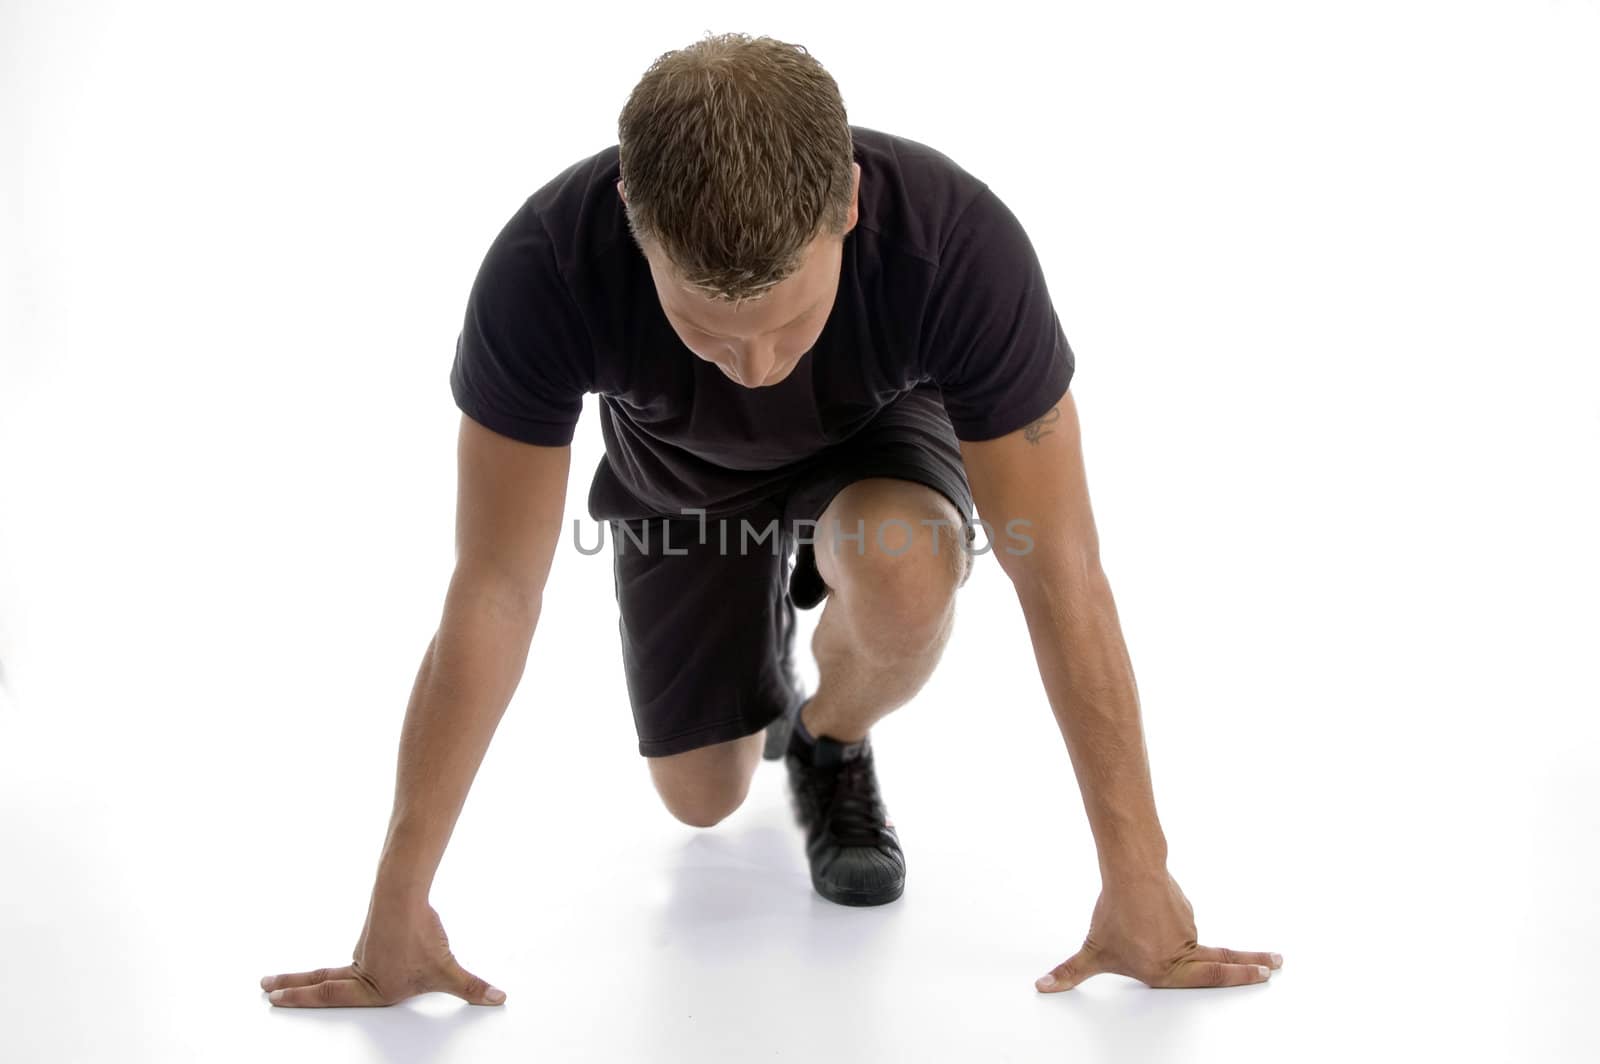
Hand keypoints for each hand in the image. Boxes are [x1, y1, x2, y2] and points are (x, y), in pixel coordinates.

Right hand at [260, 894, 504, 1007]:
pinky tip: (337, 959)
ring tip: (273, 980)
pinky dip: (333, 961)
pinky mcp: (372, 934)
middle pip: (321, 981)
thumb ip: (471, 987)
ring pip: (332, 967)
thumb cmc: (421, 934)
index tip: (276, 997)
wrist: (404, 894)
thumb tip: (499, 998)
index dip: (305, 999)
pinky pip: (353, 953)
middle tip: (263, 988)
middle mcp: (365, 971)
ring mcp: (365, 951)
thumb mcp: (447, 969)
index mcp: (376, 986)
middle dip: (292, 987)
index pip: (334, 996)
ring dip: (304, 974)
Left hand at [1036, 871, 1280, 990]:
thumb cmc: (1114, 914)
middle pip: (1222, 959)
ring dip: (1163, 927)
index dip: (1236, 977)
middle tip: (1277, 963)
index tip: (1264, 973)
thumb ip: (1071, 973)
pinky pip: (1173, 915)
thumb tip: (1043, 986)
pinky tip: (1144, 907)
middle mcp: (1181, 952)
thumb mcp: (1091, 951)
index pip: (1208, 978)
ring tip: (1136, 919)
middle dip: (1251, 962)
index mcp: (1165, 970)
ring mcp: (1186, 928)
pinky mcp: (1184, 908)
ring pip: (1181, 934)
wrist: (1132, 872)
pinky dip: (1161, 913)